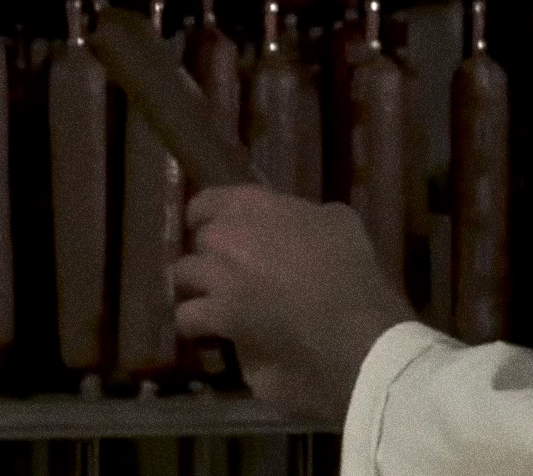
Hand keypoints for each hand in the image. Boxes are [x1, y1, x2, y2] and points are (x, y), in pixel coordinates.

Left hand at [175, 185, 415, 421]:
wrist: (349, 320)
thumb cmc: (350, 266)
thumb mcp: (338, 221)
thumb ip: (306, 216)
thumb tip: (300, 223)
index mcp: (254, 206)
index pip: (206, 201)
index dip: (206, 216)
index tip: (216, 227)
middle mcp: (226, 236)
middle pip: (198, 241)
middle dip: (210, 254)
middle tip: (230, 269)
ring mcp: (217, 277)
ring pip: (182, 276)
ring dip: (197, 286)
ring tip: (213, 301)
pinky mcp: (217, 316)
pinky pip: (187, 317)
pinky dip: (197, 324)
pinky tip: (212, 331)